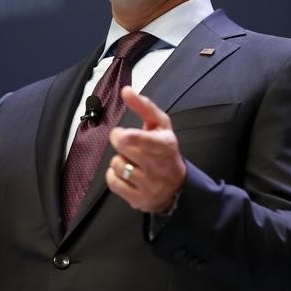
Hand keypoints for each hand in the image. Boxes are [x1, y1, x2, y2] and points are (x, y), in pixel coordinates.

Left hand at [106, 86, 186, 212]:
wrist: (178, 187)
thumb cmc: (164, 149)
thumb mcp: (160, 125)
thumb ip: (143, 106)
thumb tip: (125, 90)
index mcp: (165, 144)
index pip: (145, 141)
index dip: (130, 137)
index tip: (121, 134)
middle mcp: (159, 166)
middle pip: (124, 148)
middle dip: (120, 141)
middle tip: (126, 141)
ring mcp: (149, 185)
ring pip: (117, 165)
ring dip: (118, 160)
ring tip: (131, 161)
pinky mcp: (139, 199)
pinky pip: (113, 182)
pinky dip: (114, 176)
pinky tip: (125, 175)